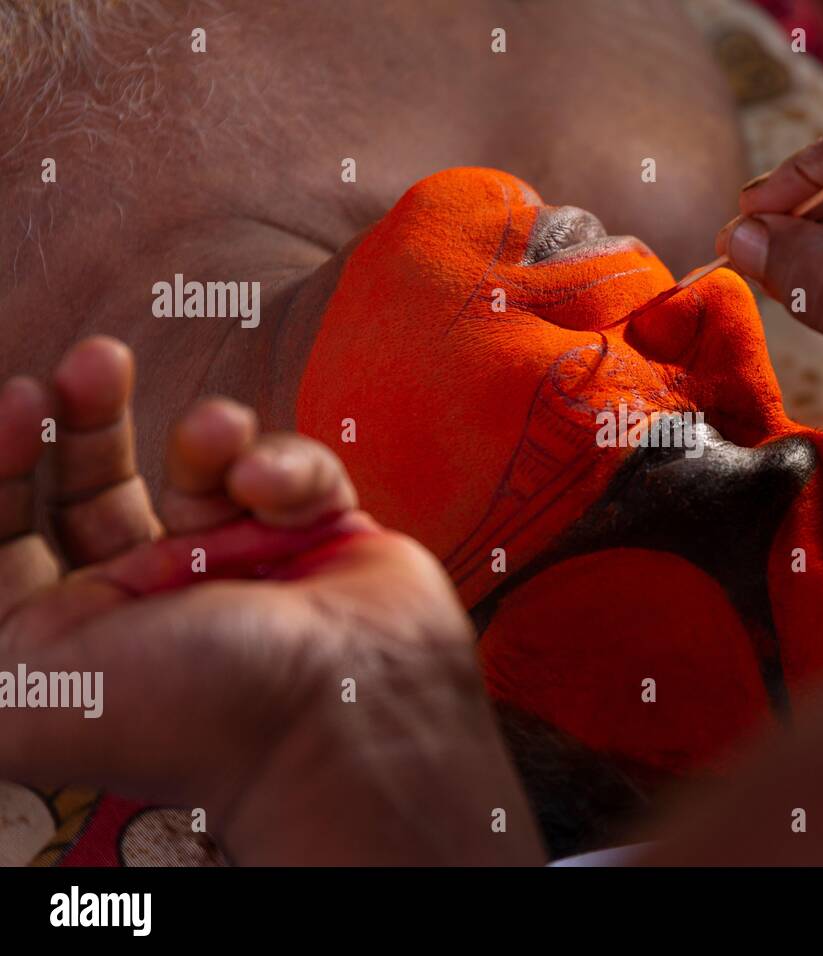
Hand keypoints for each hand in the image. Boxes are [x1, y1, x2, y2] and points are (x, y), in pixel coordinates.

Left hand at [0, 337, 542, 864]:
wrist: (345, 719)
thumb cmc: (192, 718)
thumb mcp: (17, 694)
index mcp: (75, 637)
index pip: (14, 532)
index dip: (5, 463)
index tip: (22, 401)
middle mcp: (152, 599)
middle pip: (97, 484)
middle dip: (90, 418)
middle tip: (97, 363)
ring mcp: (240, 565)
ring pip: (202, 467)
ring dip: (204, 437)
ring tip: (218, 437)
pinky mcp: (318, 538)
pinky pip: (292, 471)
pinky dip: (285, 466)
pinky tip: (274, 490)